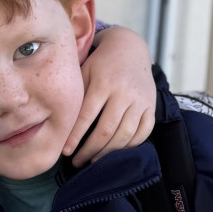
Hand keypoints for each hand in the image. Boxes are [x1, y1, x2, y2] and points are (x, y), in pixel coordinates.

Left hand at [67, 24, 156, 161]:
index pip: (87, 116)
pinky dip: (130, 145)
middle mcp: (124, 93)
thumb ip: (76, 96)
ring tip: (94, 160)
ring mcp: (141, 100)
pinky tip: (115, 151)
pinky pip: (143, 132)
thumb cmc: (101, 63)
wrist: (131, 49)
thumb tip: (60, 125)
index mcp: (104, 83)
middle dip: (90, 150)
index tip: (65, 152)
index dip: (75, 137)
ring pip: (126, 135)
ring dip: (108, 152)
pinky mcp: (152, 106)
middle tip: (77, 162)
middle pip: (107, 130)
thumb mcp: (84, 71)